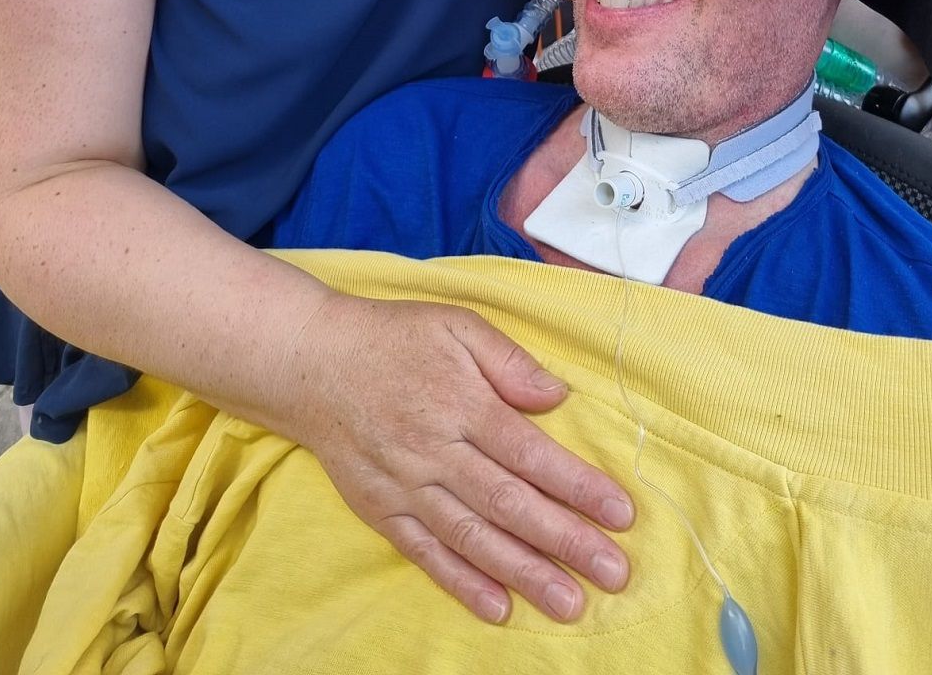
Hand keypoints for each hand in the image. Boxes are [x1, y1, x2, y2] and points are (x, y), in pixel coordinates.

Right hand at [296, 295, 633, 624]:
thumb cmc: (394, 337)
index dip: (577, 486)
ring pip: (473, 537)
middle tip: (613, 573)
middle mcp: (435, 451)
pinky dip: (461, 582)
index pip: (530, 453)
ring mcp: (406, 486)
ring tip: (569, 602)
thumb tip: (557, 396)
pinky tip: (498, 606)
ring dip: (524, 573)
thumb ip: (509, 360)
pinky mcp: (381, 510)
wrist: (311, 362)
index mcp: (461, 402)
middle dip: (565, 540)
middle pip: (509, 503)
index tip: (621, 514)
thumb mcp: (456, 324)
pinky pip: (426, 553)